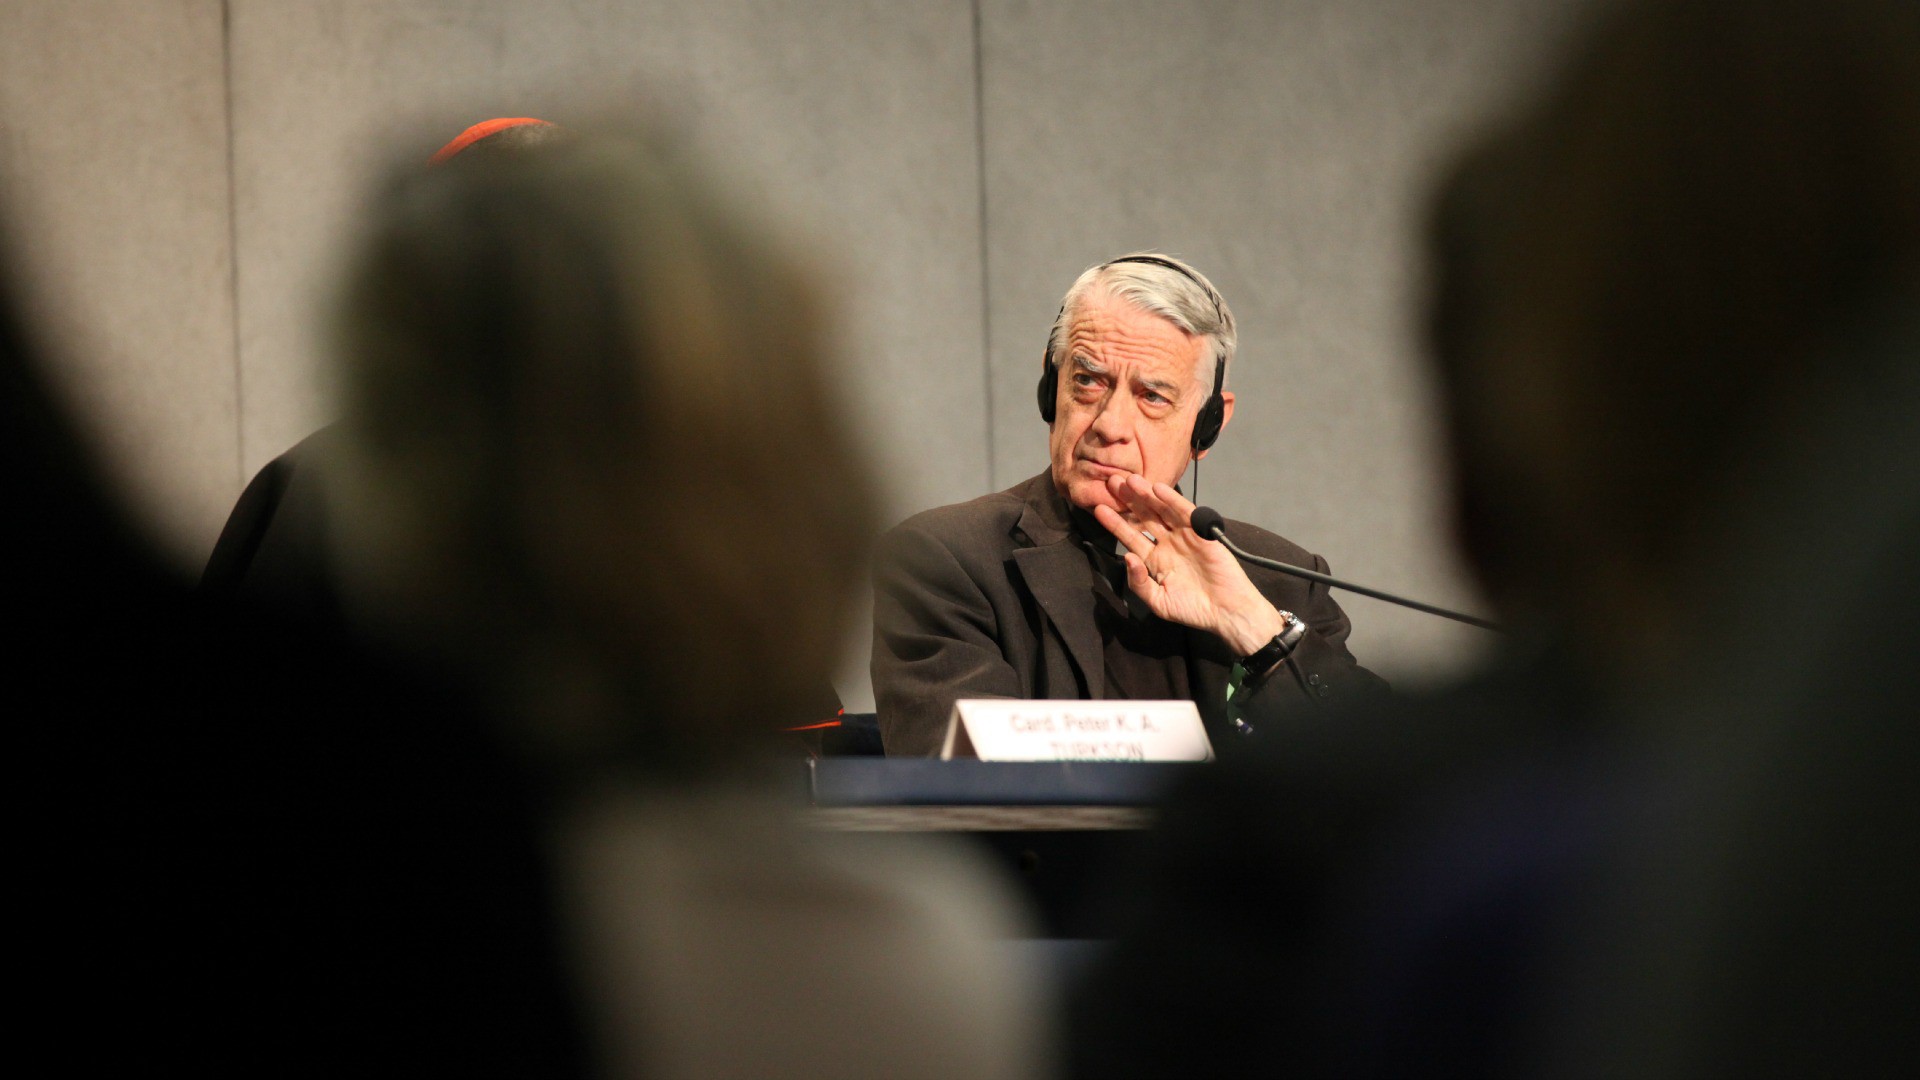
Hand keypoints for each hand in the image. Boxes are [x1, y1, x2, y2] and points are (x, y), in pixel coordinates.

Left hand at [1092, 473, 1284, 655]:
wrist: (1225, 611)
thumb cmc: (1192, 610)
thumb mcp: (1158, 601)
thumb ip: (1138, 582)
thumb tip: (1127, 557)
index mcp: (1154, 560)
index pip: (1130, 536)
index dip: (1115, 522)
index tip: (1098, 508)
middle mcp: (1167, 543)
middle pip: (1144, 517)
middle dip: (1128, 500)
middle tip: (1111, 482)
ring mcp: (1184, 536)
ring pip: (1161, 511)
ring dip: (1146, 495)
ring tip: (1129, 480)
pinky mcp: (1201, 533)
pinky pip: (1184, 513)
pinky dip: (1172, 500)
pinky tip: (1157, 489)